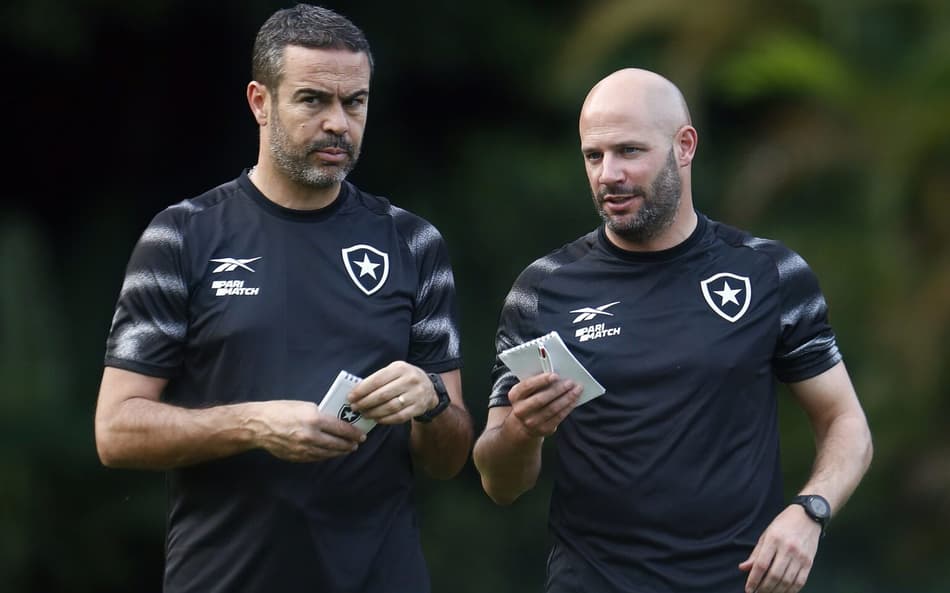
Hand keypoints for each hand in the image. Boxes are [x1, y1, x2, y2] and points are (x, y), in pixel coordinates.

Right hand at [250, 400, 365, 461]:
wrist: (258, 426)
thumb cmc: (280, 410)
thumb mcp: (304, 406)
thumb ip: (321, 414)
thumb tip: (336, 422)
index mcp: (314, 419)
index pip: (341, 428)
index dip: (354, 433)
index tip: (361, 434)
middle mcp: (311, 435)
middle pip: (337, 443)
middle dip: (349, 444)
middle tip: (357, 443)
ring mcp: (304, 448)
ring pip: (328, 453)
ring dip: (340, 451)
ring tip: (347, 449)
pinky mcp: (297, 456)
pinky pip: (317, 457)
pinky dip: (326, 455)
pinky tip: (331, 453)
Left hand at [348, 361, 437, 423]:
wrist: (429, 388)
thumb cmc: (405, 379)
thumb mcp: (394, 371)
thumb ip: (378, 379)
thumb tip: (357, 392)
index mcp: (400, 368)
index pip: (377, 380)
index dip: (361, 390)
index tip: (350, 397)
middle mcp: (410, 380)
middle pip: (382, 395)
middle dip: (365, 403)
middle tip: (354, 408)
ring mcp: (416, 394)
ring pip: (390, 407)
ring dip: (374, 412)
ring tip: (364, 414)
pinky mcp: (419, 408)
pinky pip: (399, 416)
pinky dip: (385, 419)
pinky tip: (377, 419)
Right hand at [507, 373, 579, 437]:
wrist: (523, 424)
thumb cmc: (529, 400)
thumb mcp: (526, 390)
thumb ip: (536, 382)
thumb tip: (556, 375)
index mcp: (515, 396)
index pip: (527, 386)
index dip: (541, 380)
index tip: (555, 375)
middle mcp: (520, 410)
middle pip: (541, 399)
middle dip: (558, 390)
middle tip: (570, 382)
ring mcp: (531, 422)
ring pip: (552, 409)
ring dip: (567, 398)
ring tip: (576, 390)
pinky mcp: (543, 430)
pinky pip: (558, 417)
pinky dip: (568, 407)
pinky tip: (574, 400)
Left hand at [739, 505, 821, 592]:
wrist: (808, 516)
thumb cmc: (784, 524)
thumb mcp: (766, 534)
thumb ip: (756, 553)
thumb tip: (743, 568)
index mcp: (773, 539)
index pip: (761, 564)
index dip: (753, 579)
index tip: (748, 589)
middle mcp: (788, 548)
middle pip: (774, 575)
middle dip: (764, 588)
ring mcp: (800, 556)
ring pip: (787, 581)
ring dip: (776, 591)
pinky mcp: (809, 562)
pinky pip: (800, 581)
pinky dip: (791, 590)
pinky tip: (783, 592)